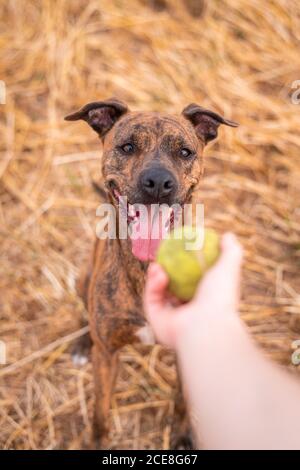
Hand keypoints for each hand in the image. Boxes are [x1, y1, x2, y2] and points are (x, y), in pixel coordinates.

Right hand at [143, 232, 242, 348]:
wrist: (208, 326)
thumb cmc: (221, 297)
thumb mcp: (228, 267)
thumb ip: (230, 250)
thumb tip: (227, 235)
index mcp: (205, 302)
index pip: (192, 282)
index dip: (183, 265)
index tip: (178, 249)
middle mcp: (188, 312)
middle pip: (172, 287)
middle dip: (165, 270)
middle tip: (162, 255)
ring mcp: (172, 318)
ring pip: (159, 293)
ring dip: (156, 276)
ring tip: (158, 264)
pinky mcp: (158, 322)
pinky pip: (151, 300)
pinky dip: (152, 285)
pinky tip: (158, 272)